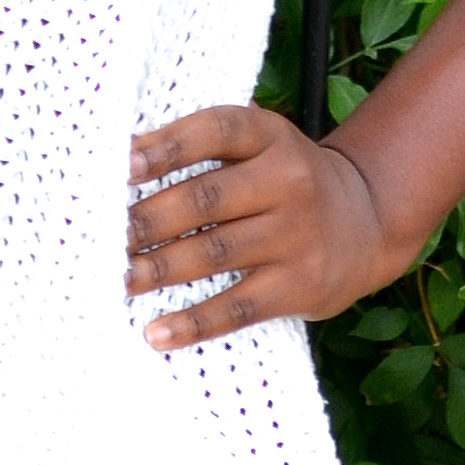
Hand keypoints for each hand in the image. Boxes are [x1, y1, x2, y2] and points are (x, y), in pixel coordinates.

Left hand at [125, 105, 399, 349]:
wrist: (366, 224)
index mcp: (270, 136)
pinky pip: (238, 307)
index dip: (167, 145)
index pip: (216, 132)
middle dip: (145, 220)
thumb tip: (119, 165)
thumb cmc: (284, 182)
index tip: (120, 163)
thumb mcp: (260, 147)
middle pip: (205, 199)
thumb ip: (205, 149)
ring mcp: (296, 235)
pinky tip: (155, 333)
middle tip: (98, 237)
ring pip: (214, 253)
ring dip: (157, 269)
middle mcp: (289, 181)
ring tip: (115, 280)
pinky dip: (194, 323)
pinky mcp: (301, 285)